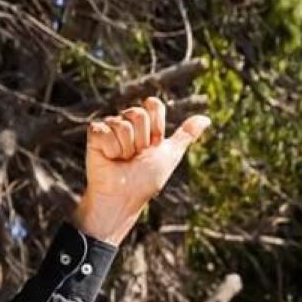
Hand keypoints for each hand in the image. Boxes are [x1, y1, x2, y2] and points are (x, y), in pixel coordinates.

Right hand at [74, 96, 210, 243]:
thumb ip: (186, 135)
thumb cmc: (146, 179)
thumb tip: (206, 118)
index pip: (153, 105)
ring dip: (126, 148)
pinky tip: (110, 158)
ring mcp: (110, 127)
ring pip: (122, 124)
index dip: (156, 127)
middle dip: (141, 140)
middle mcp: (127, 123)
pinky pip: (105, 130)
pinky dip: (111, 149)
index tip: (154, 145)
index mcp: (145, 125)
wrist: (125, 196)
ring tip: (122, 160)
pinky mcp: (95, 133)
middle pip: (138, 113)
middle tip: (136, 156)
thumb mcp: (170, 154)